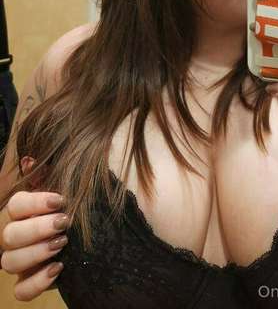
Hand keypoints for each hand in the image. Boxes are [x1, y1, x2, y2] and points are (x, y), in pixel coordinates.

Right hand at [1, 157, 66, 300]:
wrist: (95, 234)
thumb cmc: (76, 206)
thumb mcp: (68, 186)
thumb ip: (49, 173)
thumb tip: (30, 160)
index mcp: (24, 211)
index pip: (15, 205)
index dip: (34, 203)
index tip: (60, 200)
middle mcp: (16, 236)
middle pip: (9, 235)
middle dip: (37, 229)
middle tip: (63, 223)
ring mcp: (21, 260)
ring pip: (9, 262)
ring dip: (35, 254)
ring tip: (62, 244)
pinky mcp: (29, 282)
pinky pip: (20, 291)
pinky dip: (36, 283)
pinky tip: (58, 269)